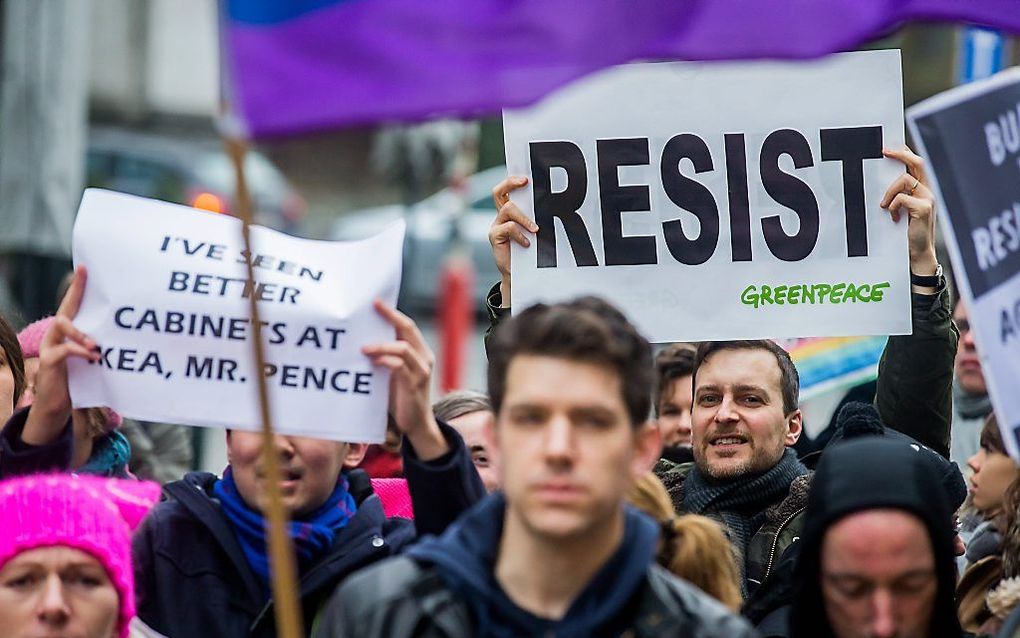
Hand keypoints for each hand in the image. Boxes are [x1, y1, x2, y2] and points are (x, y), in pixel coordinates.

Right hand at [22, 266, 100, 445]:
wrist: (59, 403)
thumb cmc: (81, 378)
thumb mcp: (95, 358)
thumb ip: (105, 345)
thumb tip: (131, 335)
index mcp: (70, 330)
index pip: (73, 304)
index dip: (78, 286)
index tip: (85, 268)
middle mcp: (57, 333)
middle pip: (65, 308)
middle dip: (75, 291)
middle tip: (85, 277)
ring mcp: (51, 345)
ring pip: (62, 324)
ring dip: (82, 332)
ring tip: (96, 345)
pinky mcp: (49, 360)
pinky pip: (63, 350)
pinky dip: (80, 351)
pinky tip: (95, 357)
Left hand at [361, 300, 446, 460]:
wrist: (416, 424)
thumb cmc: (401, 396)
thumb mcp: (394, 372)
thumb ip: (386, 356)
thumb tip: (363, 338)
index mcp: (420, 352)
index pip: (408, 326)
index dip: (393, 313)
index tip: (376, 302)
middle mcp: (424, 358)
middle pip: (409, 330)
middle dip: (390, 317)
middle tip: (372, 309)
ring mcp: (421, 372)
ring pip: (404, 349)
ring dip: (382, 345)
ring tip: (364, 347)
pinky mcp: (414, 386)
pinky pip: (401, 368)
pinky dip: (387, 361)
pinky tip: (374, 362)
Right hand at [489, 176, 537, 305]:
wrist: (519, 275)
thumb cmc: (529, 252)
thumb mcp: (534, 232)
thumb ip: (536, 219)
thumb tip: (555, 205)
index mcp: (510, 212)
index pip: (506, 189)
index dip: (512, 180)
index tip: (526, 178)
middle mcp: (501, 216)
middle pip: (499, 192)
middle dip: (511, 183)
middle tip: (525, 182)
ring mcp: (496, 226)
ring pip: (508, 209)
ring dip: (524, 217)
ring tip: (536, 229)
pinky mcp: (495, 237)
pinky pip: (508, 228)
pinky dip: (520, 234)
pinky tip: (527, 243)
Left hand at [880, 147, 937, 278]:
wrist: (917, 252)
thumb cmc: (906, 231)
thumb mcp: (901, 209)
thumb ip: (897, 195)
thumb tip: (881, 181)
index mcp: (924, 188)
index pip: (917, 164)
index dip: (905, 152)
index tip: (889, 147)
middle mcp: (929, 190)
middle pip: (918, 163)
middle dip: (901, 154)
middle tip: (884, 151)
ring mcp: (929, 198)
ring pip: (905, 180)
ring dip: (889, 192)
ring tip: (885, 207)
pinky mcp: (925, 208)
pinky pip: (902, 198)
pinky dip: (893, 206)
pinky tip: (895, 218)